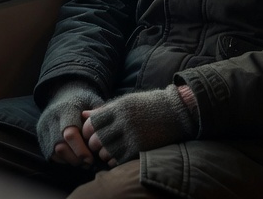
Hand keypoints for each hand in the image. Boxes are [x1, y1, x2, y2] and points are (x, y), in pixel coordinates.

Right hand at [35, 80, 103, 164]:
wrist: (63, 92)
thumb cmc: (82, 100)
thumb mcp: (92, 101)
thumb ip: (99, 114)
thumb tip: (103, 129)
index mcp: (66, 109)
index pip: (70, 134)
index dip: (81, 150)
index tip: (92, 159)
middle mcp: (51, 119)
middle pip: (60, 147)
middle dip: (76, 159)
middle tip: (89, 163)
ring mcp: (44, 128)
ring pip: (54, 152)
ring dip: (70, 161)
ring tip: (83, 163)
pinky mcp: (41, 136)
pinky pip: (50, 154)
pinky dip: (63, 160)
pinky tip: (74, 158)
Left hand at [81, 85, 196, 164]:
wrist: (178, 111)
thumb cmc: (150, 105)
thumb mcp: (126, 101)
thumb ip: (105, 109)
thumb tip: (84, 115)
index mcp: (119, 108)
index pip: (93, 123)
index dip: (89, 131)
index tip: (92, 134)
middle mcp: (124, 122)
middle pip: (97, 139)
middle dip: (94, 145)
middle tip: (98, 146)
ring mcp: (133, 136)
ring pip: (106, 152)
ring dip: (104, 154)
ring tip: (109, 151)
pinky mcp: (141, 148)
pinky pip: (120, 160)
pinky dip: (115, 161)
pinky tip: (118, 157)